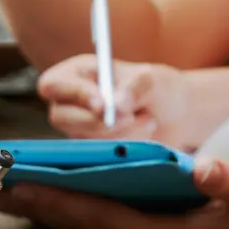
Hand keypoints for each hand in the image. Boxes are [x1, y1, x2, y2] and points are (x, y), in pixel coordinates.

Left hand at [0, 156, 228, 228]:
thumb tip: (204, 167)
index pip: (101, 217)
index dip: (58, 200)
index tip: (18, 186)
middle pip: (87, 225)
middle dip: (42, 205)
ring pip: (96, 226)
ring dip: (57, 208)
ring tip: (15, 188)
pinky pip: (114, 222)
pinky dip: (85, 207)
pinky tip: (67, 191)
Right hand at [39, 55, 208, 145]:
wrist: (174, 115)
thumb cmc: (158, 88)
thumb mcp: (151, 79)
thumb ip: (134, 87)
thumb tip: (116, 105)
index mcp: (77, 73)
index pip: (54, 84)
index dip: (74, 95)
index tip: (103, 106)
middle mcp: (71, 101)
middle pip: (60, 116)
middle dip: (95, 121)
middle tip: (129, 117)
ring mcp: (79, 128)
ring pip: (81, 139)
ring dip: (118, 133)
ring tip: (147, 119)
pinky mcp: (91, 150)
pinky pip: (98, 154)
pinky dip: (123, 147)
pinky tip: (143, 133)